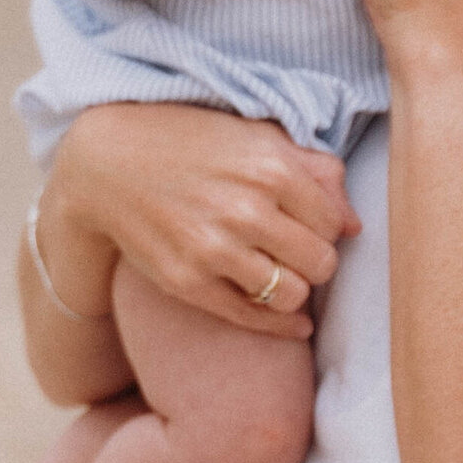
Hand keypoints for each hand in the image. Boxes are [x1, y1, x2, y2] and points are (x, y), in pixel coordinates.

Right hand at [51, 102, 356, 336]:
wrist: (106, 163)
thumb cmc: (188, 142)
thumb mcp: (253, 136)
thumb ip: (313, 170)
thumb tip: (356, 225)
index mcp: (271, 166)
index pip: (333, 222)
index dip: (327, 228)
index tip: (309, 226)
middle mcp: (246, 209)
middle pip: (321, 262)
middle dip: (316, 261)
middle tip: (298, 254)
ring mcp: (214, 249)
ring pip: (293, 294)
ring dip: (296, 290)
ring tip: (283, 276)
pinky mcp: (188, 281)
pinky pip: (253, 318)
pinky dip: (282, 326)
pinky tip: (292, 324)